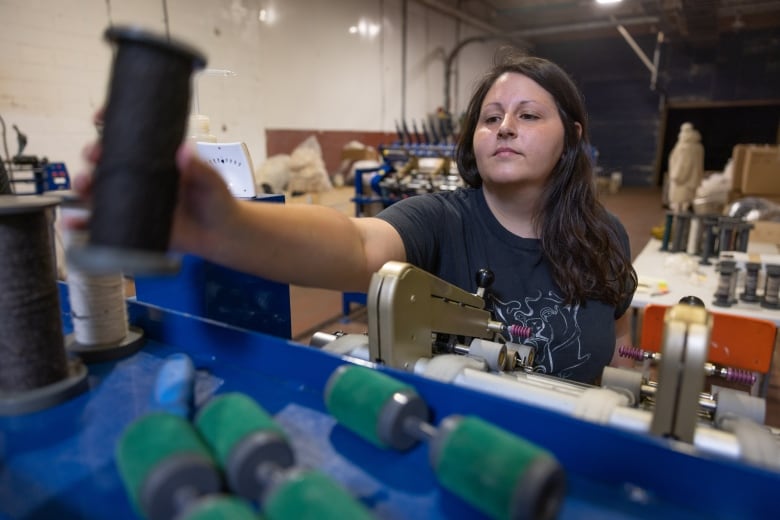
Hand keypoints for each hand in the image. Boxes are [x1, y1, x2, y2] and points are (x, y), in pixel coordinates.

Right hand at [66, 113, 235, 258]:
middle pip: (106, 160)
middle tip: (94, 155)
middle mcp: (138, 177)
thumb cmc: (216, 200)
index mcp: (155, 159)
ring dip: (83, 184)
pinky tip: (73, 221)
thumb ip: (199, 168)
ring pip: (98, 188)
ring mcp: (131, 200)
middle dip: (92, 154)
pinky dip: (83, 222)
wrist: (220, 234)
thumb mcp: (211, 180)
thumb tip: (184, 150)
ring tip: (83, 185)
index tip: (100, 117)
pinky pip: (101, 221)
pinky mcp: (129, 223)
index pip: (128, 137)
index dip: (109, 124)